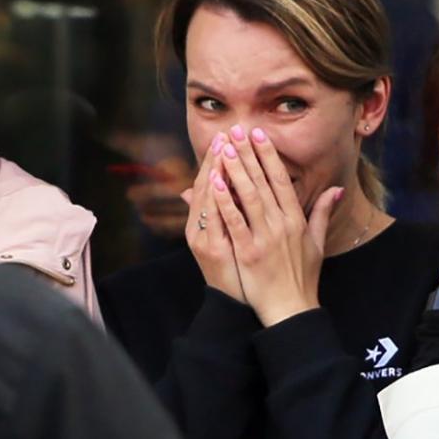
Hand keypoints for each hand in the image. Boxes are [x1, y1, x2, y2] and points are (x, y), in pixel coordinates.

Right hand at [183, 144, 243, 302]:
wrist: (236, 306)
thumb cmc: (237, 272)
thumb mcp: (228, 240)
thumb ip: (226, 213)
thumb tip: (223, 188)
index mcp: (207, 222)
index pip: (211, 183)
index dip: (217, 160)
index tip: (227, 137)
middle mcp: (201, 227)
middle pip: (207, 185)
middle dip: (218, 158)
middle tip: (226, 132)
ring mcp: (204, 238)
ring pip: (206, 198)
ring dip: (213, 171)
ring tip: (223, 148)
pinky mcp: (211, 250)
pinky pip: (212, 220)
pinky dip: (215, 200)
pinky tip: (218, 182)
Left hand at [212, 126, 343, 327]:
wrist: (291, 309)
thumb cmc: (303, 278)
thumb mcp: (316, 243)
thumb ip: (322, 213)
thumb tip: (336, 190)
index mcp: (296, 220)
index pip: (281, 180)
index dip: (269, 156)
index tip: (258, 135)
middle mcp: (282, 225)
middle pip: (263, 182)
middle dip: (248, 154)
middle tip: (236, 130)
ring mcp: (265, 238)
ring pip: (248, 196)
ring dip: (235, 170)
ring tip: (224, 148)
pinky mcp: (249, 252)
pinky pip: (234, 221)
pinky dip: (225, 201)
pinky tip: (215, 183)